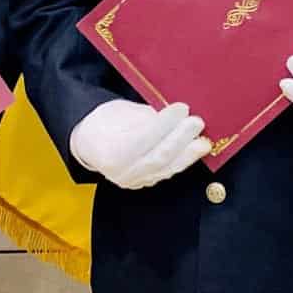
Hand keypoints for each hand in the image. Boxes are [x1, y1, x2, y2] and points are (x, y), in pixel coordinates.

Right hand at [69, 100, 209, 188]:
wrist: (89, 143)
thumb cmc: (105, 121)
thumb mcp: (121, 111)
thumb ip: (147, 117)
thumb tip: (175, 115)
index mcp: (111, 150)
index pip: (144, 137)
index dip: (166, 123)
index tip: (182, 108)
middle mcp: (122, 172)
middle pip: (158, 156)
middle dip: (182, 138)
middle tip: (197, 122)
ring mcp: (133, 181)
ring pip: (166, 169)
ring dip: (188, 154)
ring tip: (203, 140)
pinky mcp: (143, 184)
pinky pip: (166, 173)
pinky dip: (182, 161)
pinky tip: (194, 151)